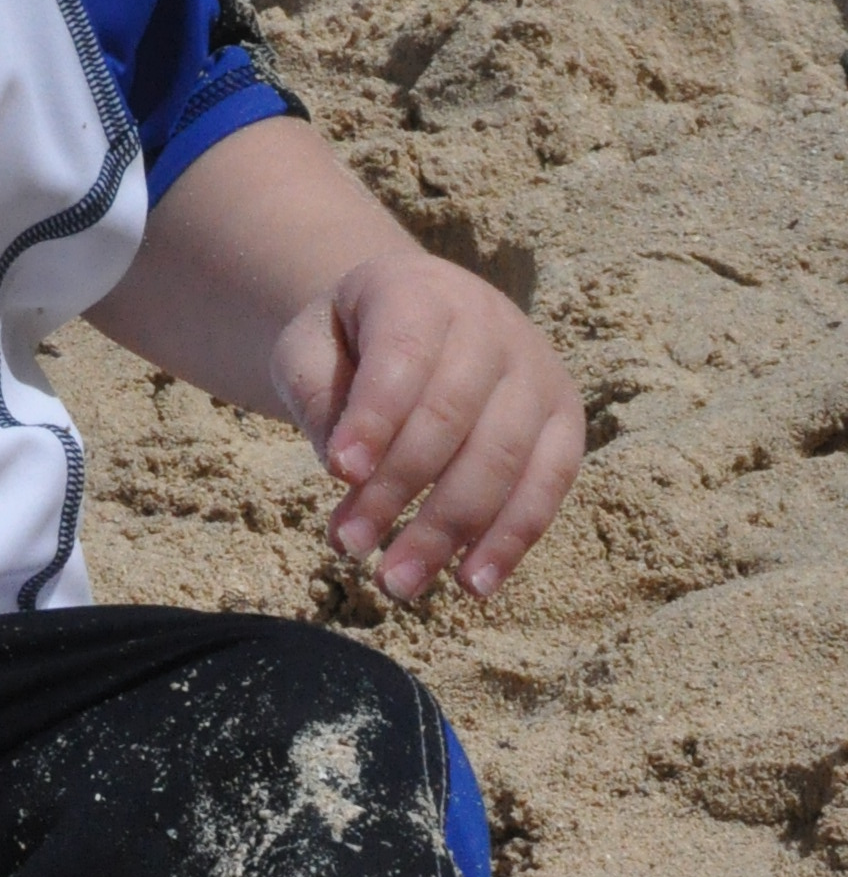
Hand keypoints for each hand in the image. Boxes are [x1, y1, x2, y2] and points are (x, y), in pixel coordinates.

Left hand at [273, 250, 581, 605]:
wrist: (414, 317)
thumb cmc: (348, 343)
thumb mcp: (309, 349)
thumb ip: (317, 397)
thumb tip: (349, 475)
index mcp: (420, 291)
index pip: (404, 356)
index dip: (375, 417)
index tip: (338, 474)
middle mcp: (492, 323)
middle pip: (452, 416)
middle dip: (398, 491)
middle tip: (350, 547)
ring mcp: (537, 371)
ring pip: (501, 458)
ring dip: (449, 530)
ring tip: (397, 583)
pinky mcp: (566, 419)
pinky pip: (549, 484)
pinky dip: (512, 539)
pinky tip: (472, 584)